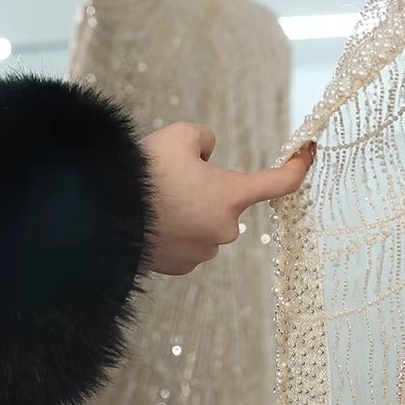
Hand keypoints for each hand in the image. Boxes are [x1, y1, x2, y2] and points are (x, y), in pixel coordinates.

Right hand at [139, 123, 314, 275]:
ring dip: (189, 211)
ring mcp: (200, 253)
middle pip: (228, 202)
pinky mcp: (178, 268)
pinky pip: (186, 243)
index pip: (280, 183)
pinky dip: (174, 231)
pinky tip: (148, 221)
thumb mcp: (179, 136)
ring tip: (153, 200)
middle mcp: (224, 230)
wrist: (96, 215)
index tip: (308, 152)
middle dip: (208, 188)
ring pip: (205, 223)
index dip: (298, 166)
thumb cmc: (141, 174)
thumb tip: (208, 154)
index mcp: (231, 197)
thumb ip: (205, 140)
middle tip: (172, 177)